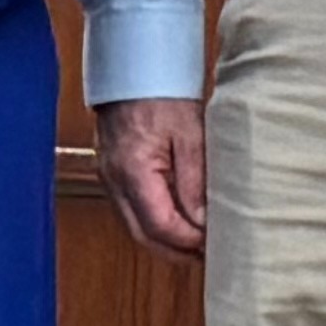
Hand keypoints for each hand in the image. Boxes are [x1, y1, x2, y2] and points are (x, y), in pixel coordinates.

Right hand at [99, 98, 209, 259]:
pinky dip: (155, 224)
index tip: (214, 244)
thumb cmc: (162, 94)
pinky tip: (178, 222)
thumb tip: (202, 223)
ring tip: (198, 243)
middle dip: (177, 252)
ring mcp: (110, 179)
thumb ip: (194, 182)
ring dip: (166, 241)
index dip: (189, 242)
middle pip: (143, 236)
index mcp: (133, 171)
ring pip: (136, 228)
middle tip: (209, 257)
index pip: (160, 225)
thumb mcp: (190, 134)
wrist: (133, 69)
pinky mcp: (113, 175)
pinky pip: (132, 212)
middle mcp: (115, 181)